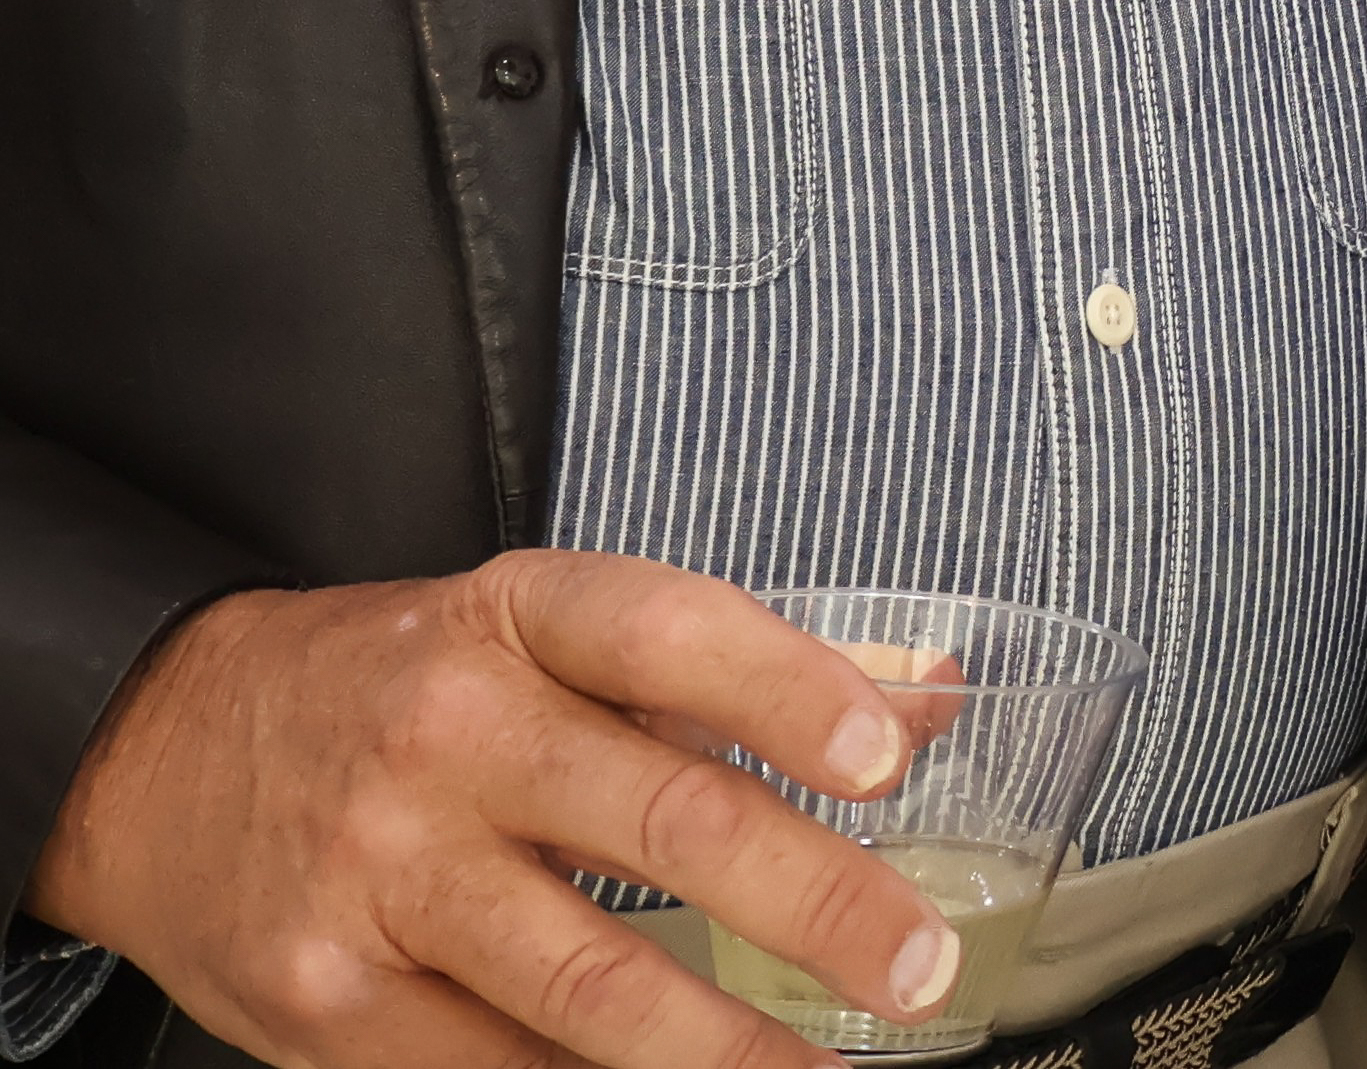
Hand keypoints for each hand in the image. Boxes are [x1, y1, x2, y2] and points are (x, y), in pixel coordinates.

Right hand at [29, 552, 967, 1068]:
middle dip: (811, 905)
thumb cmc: (401, 686)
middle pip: (660, 818)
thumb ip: (745, 670)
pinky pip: (490, 1068)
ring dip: (725, 1047)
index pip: (673, 635)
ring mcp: (381, 876)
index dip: (789, 693)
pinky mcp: (325, 1000)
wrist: (160, 751)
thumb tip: (929, 699)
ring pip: (584, 979)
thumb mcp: (554, 633)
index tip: (888, 759)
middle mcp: (449, 737)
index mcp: (517, 619)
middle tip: (921, 968)